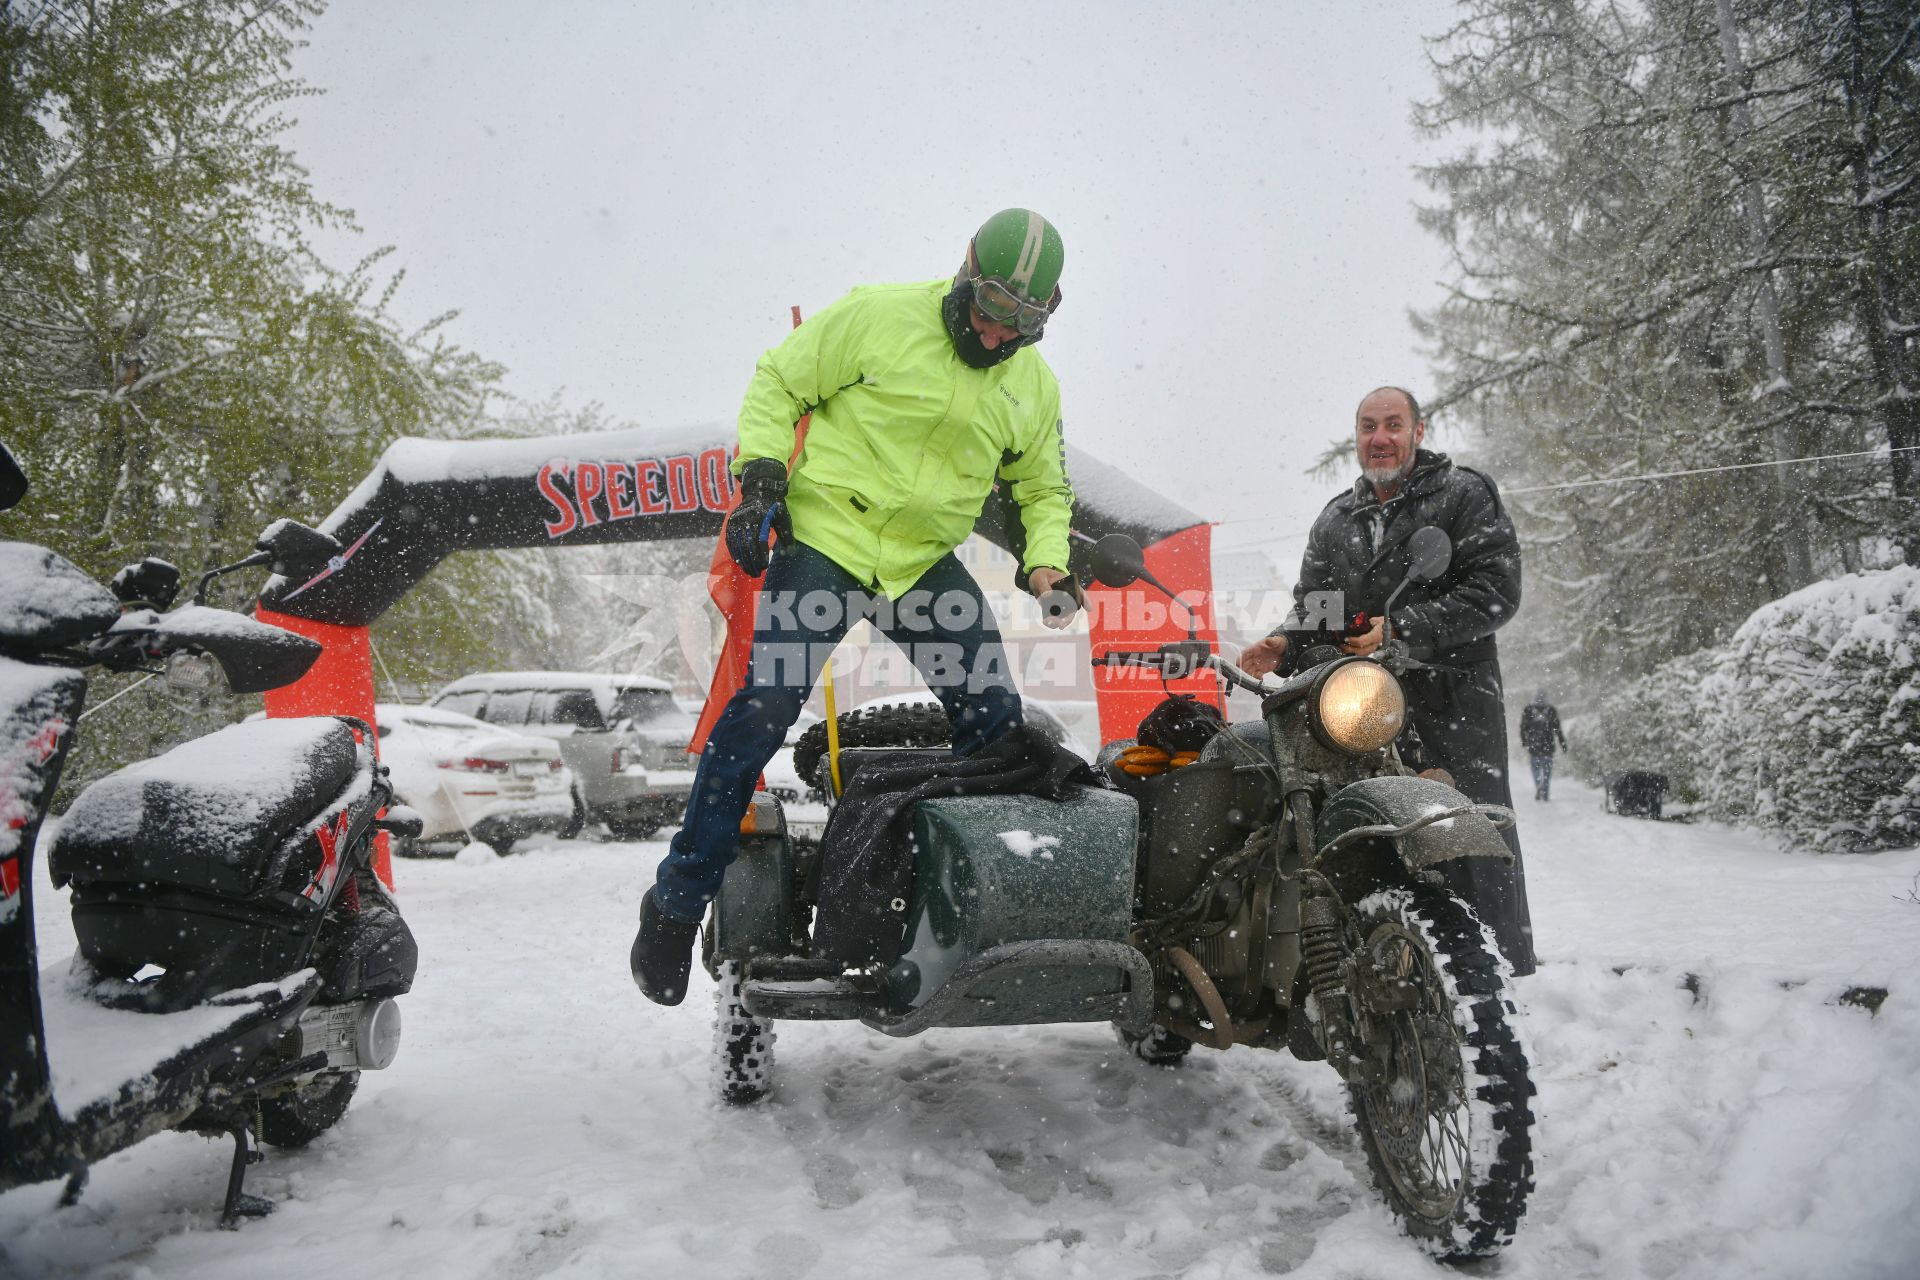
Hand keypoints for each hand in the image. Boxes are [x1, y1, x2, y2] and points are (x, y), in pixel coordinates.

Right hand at [723, 459, 792, 577]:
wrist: (759, 491)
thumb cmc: (775, 508)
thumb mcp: (784, 519)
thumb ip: (787, 536)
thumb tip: (791, 553)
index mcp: (760, 517)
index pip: (759, 540)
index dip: (761, 554)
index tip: (765, 566)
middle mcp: (745, 518)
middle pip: (747, 545)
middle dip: (751, 561)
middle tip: (757, 574)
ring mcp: (736, 520)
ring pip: (737, 544)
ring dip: (743, 560)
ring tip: (749, 572)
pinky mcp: (730, 523)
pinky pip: (730, 541)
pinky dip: (735, 553)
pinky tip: (740, 563)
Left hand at [1028, 566, 1081, 628]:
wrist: (1036, 580)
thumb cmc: (1041, 575)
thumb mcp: (1040, 578)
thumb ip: (1044, 586)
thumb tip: (1048, 595)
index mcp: (1068, 585)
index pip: (1080, 592)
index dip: (1085, 600)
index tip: (1089, 608)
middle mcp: (1067, 595)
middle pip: (1072, 608)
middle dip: (1068, 618)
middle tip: (1061, 624)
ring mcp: (1061, 603)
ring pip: (1065, 615)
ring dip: (1059, 621)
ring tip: (1050, 623)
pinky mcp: (1054, 609)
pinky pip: (1056, 617)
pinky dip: (1052, 621)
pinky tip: (1047, 622)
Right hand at [1238, 634, 1287, 675]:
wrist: (1283, 650)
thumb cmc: (1277, 643)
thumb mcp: (1276, 641)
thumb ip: (1272, 641)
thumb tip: (1269, 640)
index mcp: (1254, 649)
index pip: (1243, 654)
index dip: (1240, 660)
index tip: (1239, 665)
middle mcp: (1253, 657)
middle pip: (1243, 665)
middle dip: (1243, 670)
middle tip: (1248, 674)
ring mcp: (1256, 664)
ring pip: (1248, 671)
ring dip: (1250, 675)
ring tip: (1257, 676)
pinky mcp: (1261, 669)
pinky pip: (1255, 675)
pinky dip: (1256, 678)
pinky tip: (1261, 678)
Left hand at [1343, 616, 1385, 655]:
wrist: (1394, 629)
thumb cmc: (1385, 623)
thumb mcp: (1376, 620)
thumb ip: (1367, 622)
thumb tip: (1358, 621)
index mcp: (1375, 636)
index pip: (1362, 641)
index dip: (1353, 641)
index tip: (1346, 638)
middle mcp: (1375, 644)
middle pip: (1360, 651)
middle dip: (1349, 649)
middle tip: (1342, 645)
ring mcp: (1374, 648)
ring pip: (1362, 655)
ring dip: (1352, 652)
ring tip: (1344, 648)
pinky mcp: (1373, 650)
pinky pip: (1364, 654)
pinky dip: (1357, 652)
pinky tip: (1351, 649)